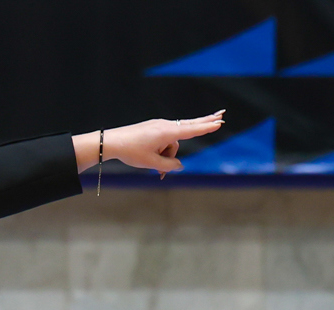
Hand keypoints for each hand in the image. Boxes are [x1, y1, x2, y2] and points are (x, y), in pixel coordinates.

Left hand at [76, 111, 225, 177]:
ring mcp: (159, 126)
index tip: (219, 123)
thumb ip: (168, 165)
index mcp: (166, 133)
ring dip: (167, 157)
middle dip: (205, 123)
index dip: (206, 128)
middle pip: (189, 126)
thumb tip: (179, 165)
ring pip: (172, 143)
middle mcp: (165, 126)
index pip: (191, 130)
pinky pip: (164, 141)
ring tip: (156, 171)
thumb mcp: (151, 163)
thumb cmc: (131, 152)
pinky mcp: (153, 128)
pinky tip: (156, 163)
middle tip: (222, 115)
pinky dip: (163, 152)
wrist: (112, 141)